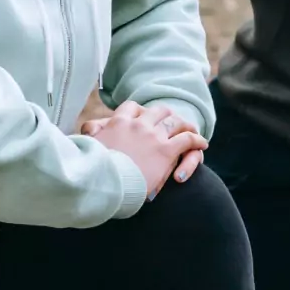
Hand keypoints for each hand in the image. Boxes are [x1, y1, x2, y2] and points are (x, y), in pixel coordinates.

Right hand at [83, 101, 206, 199]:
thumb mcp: (87, 145)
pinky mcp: (166, 151)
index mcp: (117, 122)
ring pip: (175, 122)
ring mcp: (153, 136)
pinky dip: (196, 140)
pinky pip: (187, 140)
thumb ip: (90, 133)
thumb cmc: (93, 168)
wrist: (105, 182)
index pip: (131, 108)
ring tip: (191, 130)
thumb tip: (88, 129)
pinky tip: (202, 143)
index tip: (143, 116)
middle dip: (166, 115)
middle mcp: (137, 124)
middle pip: (157, 111)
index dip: (139, 111)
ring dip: (184, 125)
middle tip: (172, 121)